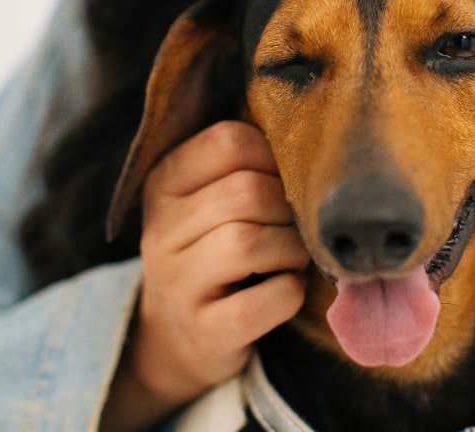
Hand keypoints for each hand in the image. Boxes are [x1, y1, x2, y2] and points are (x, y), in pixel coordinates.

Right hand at [101, 121, 309, 431]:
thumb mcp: (215, 196)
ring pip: (249, 242)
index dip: (272, 156)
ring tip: (289, 257)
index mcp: (164, 182)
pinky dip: (290, 291)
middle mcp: (159, 231)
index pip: (230, 141)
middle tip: (291, 226)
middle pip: (246, 192)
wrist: (185, 333)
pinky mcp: (206, 332)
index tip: (279, 181)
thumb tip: (316, 152)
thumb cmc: (218, 245)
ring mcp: (176, 285)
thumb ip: (251, 164)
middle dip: (286, 208)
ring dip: (290, 248)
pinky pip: (266, 299)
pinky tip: (284, 289)